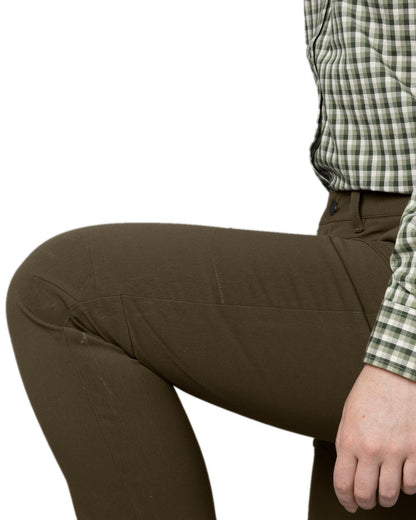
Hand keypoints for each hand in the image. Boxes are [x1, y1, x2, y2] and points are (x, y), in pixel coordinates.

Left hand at [333, 363, 415, 512]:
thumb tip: (346, 470)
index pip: (343, 484)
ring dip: (386, 496)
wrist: (394, 374)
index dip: (345, 500)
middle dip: (365, 502)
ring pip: (391, 494)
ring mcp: (397, 451)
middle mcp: (372, 450)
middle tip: (367, 499)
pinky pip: (413, 483)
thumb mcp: (347, 417)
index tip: (349, 503)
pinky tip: (402, 476)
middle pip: (367, 494)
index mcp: (350, 441)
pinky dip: (407, 485)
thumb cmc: (369, 393)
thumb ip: (345, 445)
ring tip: (384, 487)